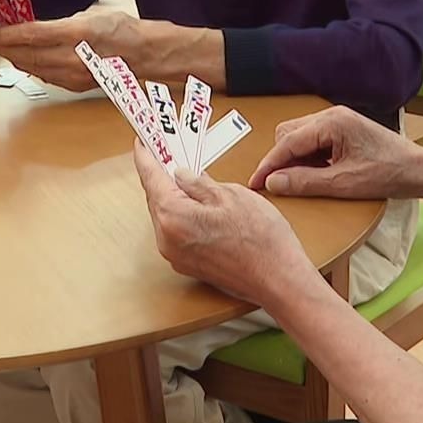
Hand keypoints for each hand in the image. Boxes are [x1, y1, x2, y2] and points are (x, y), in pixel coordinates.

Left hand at [0, 10, 146, 91]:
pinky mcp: (76, 85)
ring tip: (6, 51)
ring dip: (17, 60)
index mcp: (77, 33)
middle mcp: (73, 57)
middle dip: (8, 49)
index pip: (34, 35)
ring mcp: (75, 75)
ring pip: (35, 69)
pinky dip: (33, 69)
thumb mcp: (88, 15)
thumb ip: (60, 23)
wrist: (143, 54)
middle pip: (30, 55)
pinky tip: (26, 62)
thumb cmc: (119, 29)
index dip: (11, 35)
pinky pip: (47, 77)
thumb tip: (35, 28)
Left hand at [132, 141, 319, 307]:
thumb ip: (198, 183)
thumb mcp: (230, 195)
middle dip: (161, 175)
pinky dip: (182, 214)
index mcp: (173, 217)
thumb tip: (181, 174)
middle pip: (156, 198)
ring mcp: (176, 256)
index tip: (143, 141)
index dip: (146, 155)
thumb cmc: (261, 239)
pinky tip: (197, 203)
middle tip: (166, 152)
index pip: (151, 178)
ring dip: (173, 195)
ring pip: (167, 216)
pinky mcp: (189, 265)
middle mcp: (167, 239)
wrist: (279, 280)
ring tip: (185, 176)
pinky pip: (177, 231)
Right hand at [249, 106, 421, 199]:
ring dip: (295, 159)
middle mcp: (332, 115)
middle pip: (289, 134)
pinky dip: (309, 157)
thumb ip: (305, 182)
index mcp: (332, 123)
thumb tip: (273, 182)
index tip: (255, 183)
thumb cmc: (388, 174)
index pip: (287, 142)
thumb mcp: (343, 183)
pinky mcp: (344, 130)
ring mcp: (338, 121)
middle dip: (281, 159)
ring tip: (303, 181)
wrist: (419, 170)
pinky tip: (318, 174)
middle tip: (281, 185)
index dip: (269, 165)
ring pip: (299, 136)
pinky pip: (314, 140)